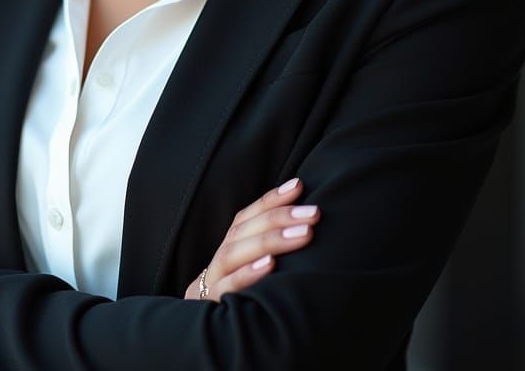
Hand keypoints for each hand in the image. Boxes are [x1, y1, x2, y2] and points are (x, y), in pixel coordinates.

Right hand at [183, 177, 319, 301]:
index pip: (246, 216)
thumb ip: (269, 248)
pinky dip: (248, 274)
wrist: (210, 338)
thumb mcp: (253, 270)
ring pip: (234, 253)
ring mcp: (212, 282)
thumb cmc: (243, 300)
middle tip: (314, 214)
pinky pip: (227, 287)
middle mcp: (218, 260)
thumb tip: (305, 219)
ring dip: (270, 241)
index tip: (299, 186)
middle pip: (243, 231)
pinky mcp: (212, 305)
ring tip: (303, 234)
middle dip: (279, 218)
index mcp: (229, 248)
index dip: (271, 199)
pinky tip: (271, 264)